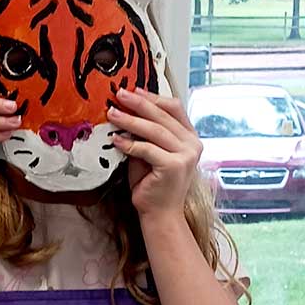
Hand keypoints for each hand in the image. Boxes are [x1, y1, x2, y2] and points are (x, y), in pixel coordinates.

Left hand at [107, 88, 201, 219]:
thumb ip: (144, 134)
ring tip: (112, 114)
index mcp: (190, 137)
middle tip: (119, 95)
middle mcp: (193, 144)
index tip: (133, 90)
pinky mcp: (174, 166)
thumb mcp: (149, 152)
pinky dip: (129, 144)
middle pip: (163, 115)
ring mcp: (186, 155)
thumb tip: (125, 111)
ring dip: (130, 120)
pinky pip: (147, 149)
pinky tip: (115, 140)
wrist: (160, 214)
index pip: (174, 108)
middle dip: (138, 103)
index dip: (153, 97)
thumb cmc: (153, 184)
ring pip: (155, 130)